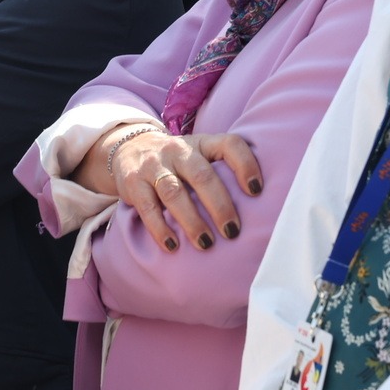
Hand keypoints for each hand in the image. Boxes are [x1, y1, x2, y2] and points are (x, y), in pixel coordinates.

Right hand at [108, 129, 261, 252]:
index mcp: (202, 143)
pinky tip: (172, 246)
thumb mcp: (199, 155)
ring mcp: (154, 165)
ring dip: (191, 220)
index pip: (229, 144)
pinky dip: (160, 228)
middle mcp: (179, 150)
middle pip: (202, 175)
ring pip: (174, 192)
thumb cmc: (178, 162)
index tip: (257, 191)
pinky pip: (148, 207)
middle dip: (219, 205)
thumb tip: (260, 209)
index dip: (245, 165)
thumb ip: (222, 172)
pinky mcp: (134, 182)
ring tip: (206, 243)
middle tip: (232, 232)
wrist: (129, 149)